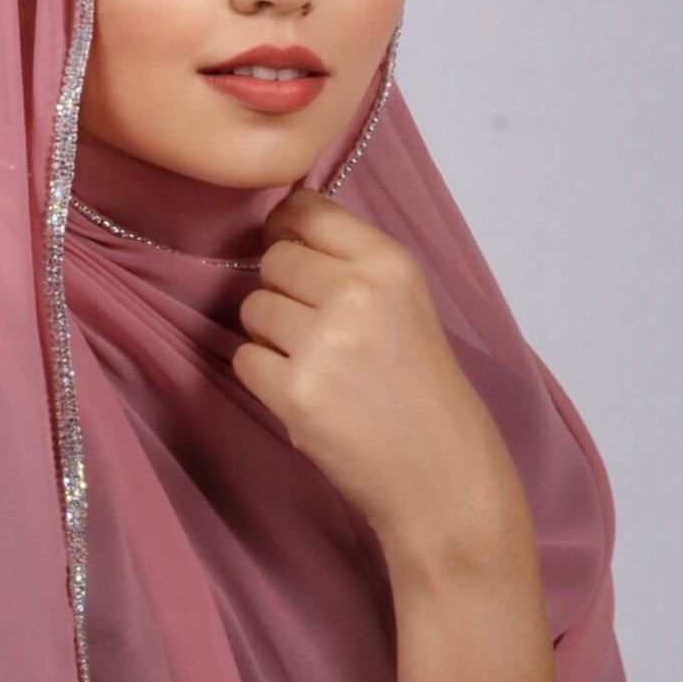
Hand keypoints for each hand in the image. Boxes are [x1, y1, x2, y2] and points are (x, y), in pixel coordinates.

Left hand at [233, 184, 534, 585]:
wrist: (438, 471)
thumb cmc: (421, 387)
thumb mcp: (406, 303)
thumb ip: (350, 264)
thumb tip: (276, 228)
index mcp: (389, 263)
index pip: (307, 210)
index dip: (285, 228)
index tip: (290, 250)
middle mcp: (356, 294)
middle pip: (273, 261)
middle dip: (282, 291)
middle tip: (315, 329)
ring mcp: (322, 344)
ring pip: (252, 309)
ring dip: (270, 336)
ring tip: (314, 364)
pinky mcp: (295, 392)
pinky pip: (244, 359)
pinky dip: (264, 376)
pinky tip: (304, 393)